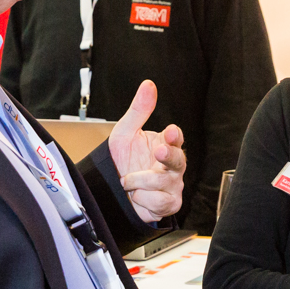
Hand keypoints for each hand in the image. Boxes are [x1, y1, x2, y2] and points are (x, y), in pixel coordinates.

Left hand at [107, 80, 186, 221]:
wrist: (111, 189)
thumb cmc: (122, 160)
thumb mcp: (125, 133)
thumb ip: (139, 110)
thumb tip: (149, 84)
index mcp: (165, 144)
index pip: (175, 137)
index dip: (173, 136)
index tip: (168, 132)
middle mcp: (172, 165)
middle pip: (179, 160)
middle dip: (168, 155)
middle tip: (159, 151)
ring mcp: (172, 185)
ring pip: (164, 183)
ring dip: (139, 181)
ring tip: (126, 181)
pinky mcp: (168, 204)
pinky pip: (160, 202)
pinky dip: (142, 198)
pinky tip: (135, 195)